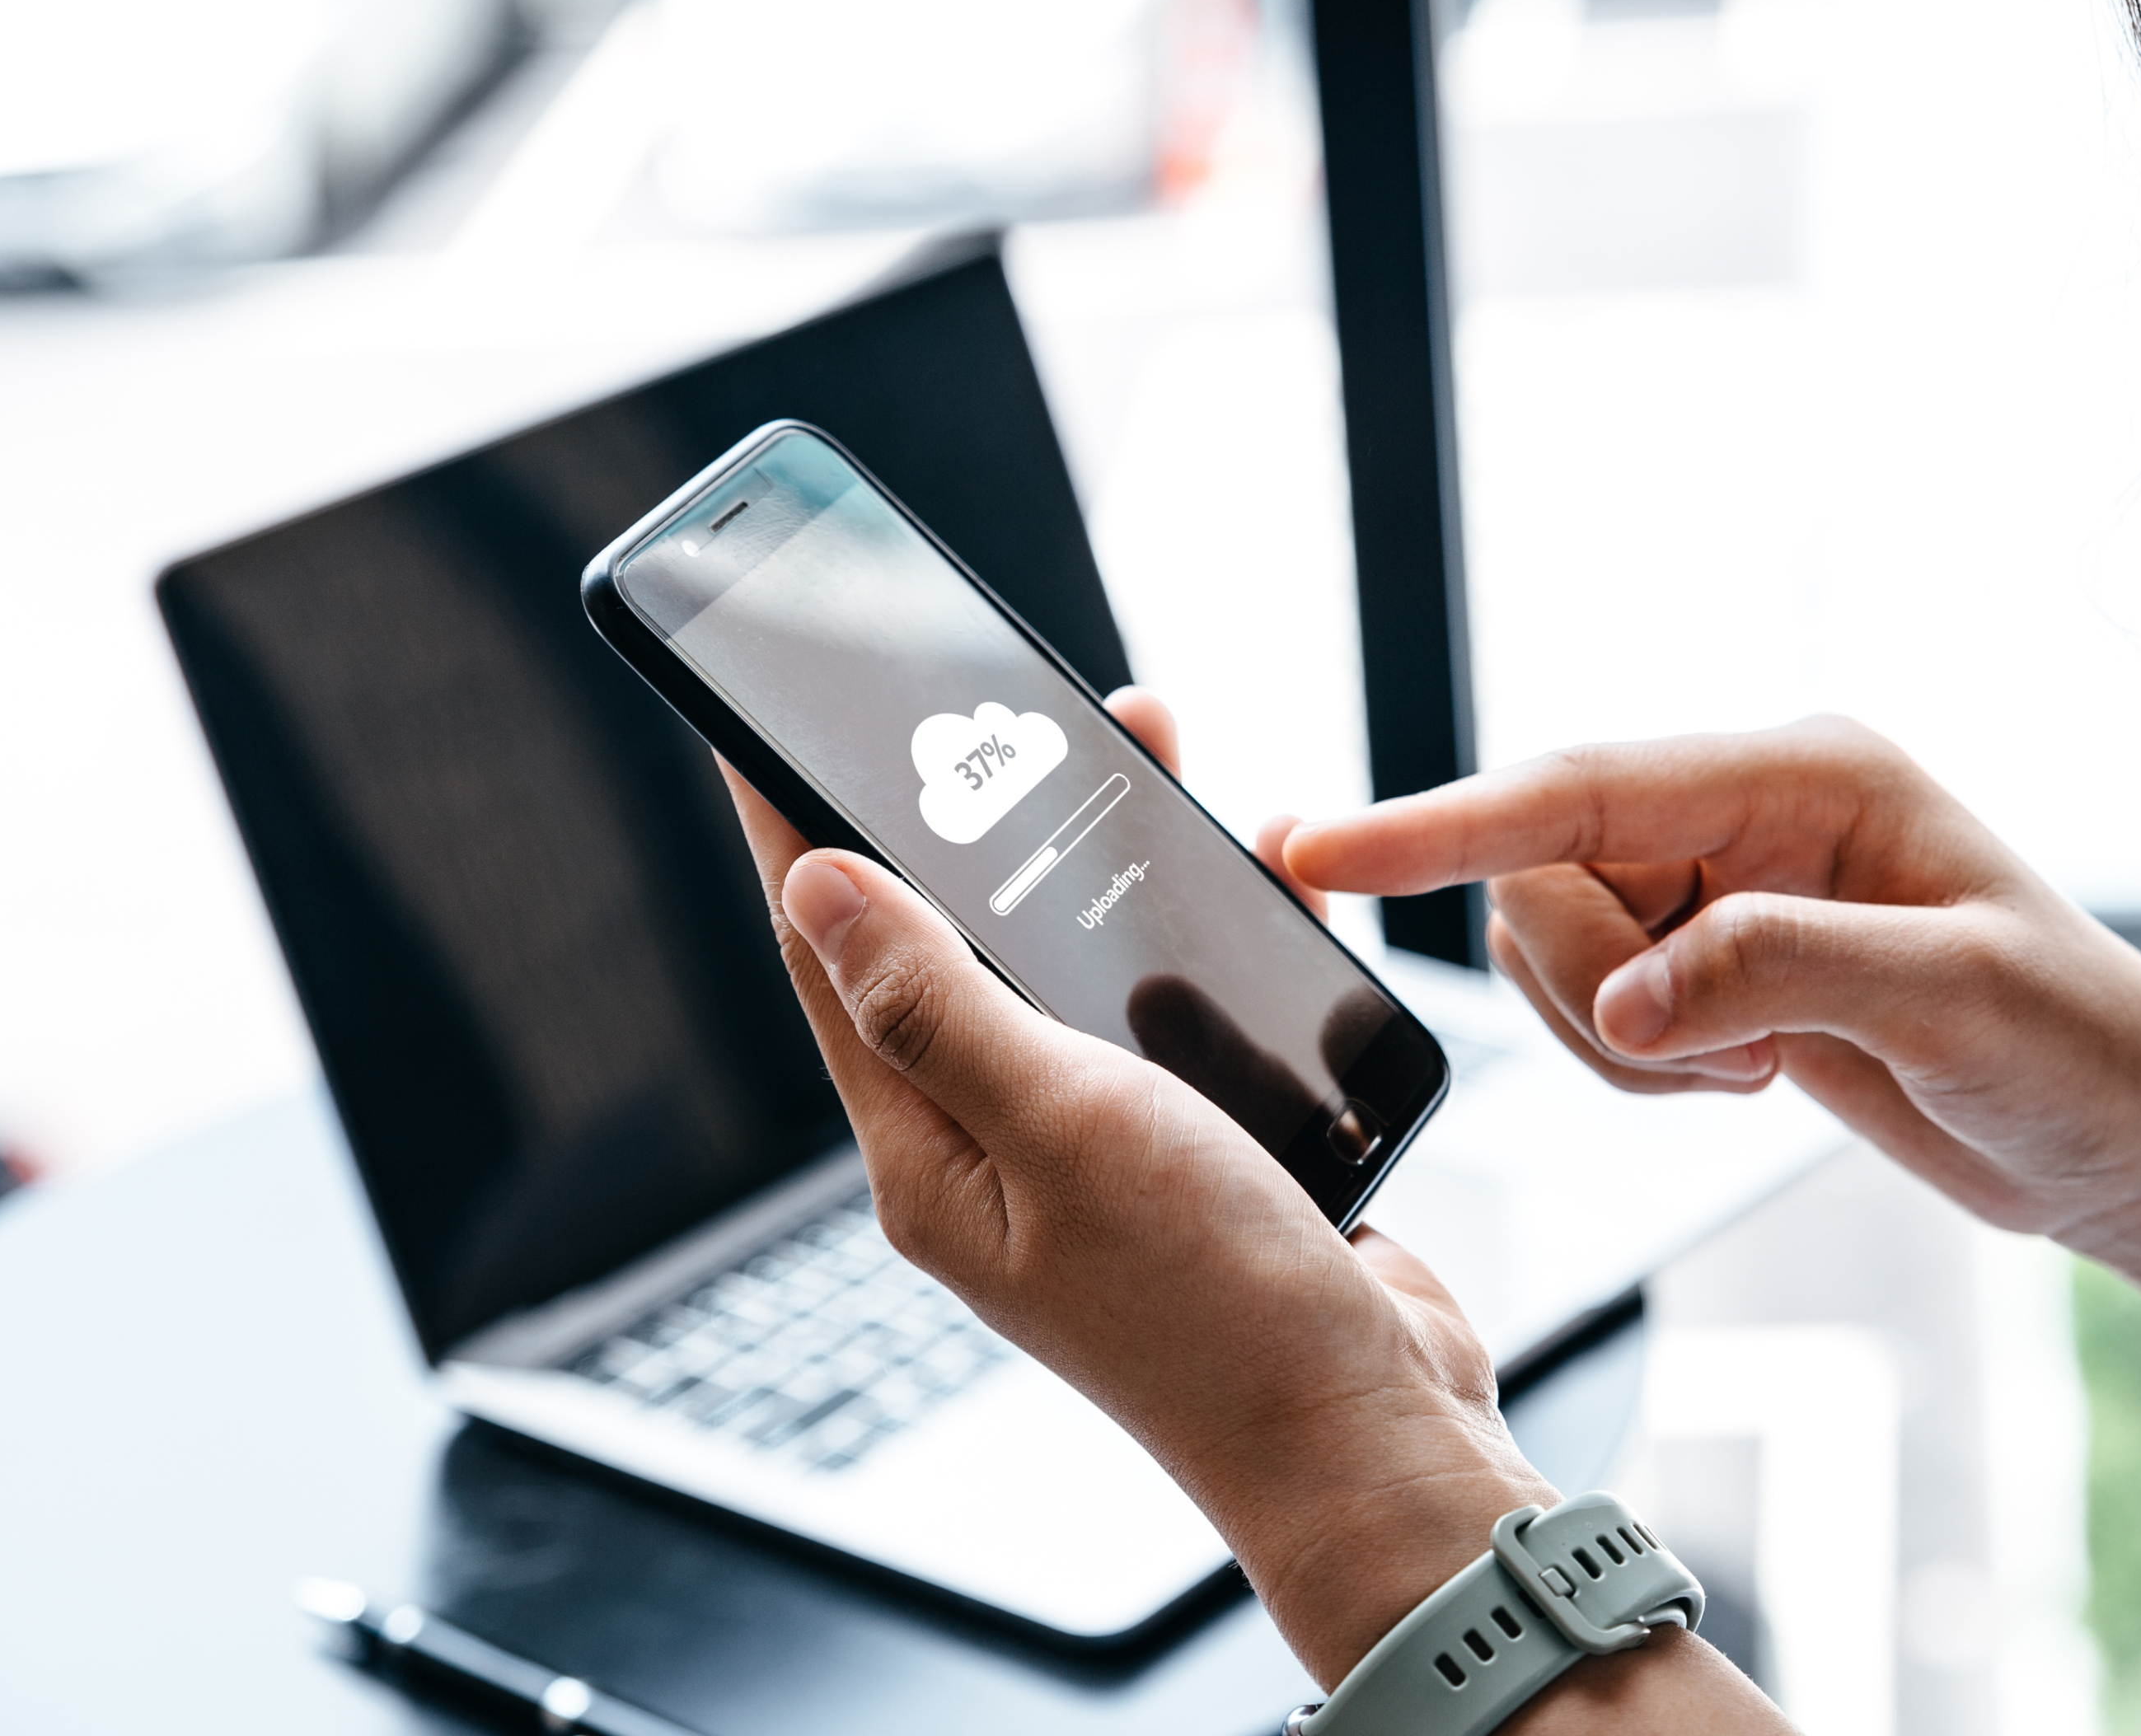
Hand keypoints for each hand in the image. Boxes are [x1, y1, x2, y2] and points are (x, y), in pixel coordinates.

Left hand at [719, 689, 1548, 1683]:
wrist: (1371, 1437)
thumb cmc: (1215, 1310)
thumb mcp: (1065, 1129)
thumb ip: (942, 1007)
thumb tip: (813, 885)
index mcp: (927, 1157)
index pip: (826, 958)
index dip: (796, 828)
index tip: (768, 715)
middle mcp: (996, 1153)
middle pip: (954, 947)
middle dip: (975, 815)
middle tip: (996, 702)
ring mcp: (1096, 1158)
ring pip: (1075, 969)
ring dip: (1097, 864)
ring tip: (1137, 749)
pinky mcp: (1194, 1158)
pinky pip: (1177, 1014)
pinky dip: (1205, 937)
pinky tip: (1251, 877)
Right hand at [1282, 716, 2140, 1260]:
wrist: (2129, 1147)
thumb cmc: (2085, 1054)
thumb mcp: (1956, 1006)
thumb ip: (1777, 974)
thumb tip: (1625, 1002)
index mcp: (1808, 773)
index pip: (1585, 788)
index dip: (1445, 821)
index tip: (1324, 847)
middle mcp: (1749, 814)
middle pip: (1545, 876)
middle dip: (1594, 990)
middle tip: (1726, 1061)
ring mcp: (1724, 889)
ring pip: (1555, 950)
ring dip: (1619, 1041)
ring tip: (1755, 1072)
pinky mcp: (1715, 965)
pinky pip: (1595, 1011)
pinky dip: (1640, 1069)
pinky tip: (1749, 1079)